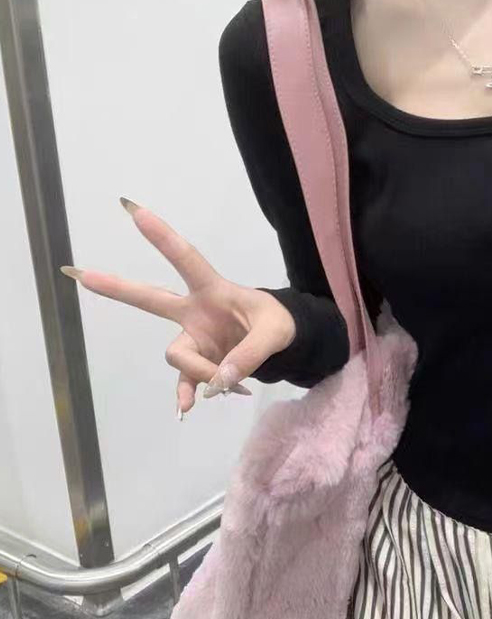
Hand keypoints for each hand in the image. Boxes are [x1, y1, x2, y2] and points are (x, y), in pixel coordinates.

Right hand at [60, 197, 296, 417]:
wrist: (284, 344)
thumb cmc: (277, 323)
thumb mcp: (275, 333)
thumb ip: (250, 354)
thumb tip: (219, 380)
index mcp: (214, 290)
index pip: (186, 260)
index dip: (163, 237)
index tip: (135, 210)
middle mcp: (195, 312)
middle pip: (150, 298)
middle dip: (118, 287)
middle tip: (80, 273)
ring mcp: (193, 338)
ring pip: (177, 355)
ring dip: (201, 371)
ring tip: (229, 382)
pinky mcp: (198, 363)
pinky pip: (183, 381)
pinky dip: (188, 394)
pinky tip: (187, 407)